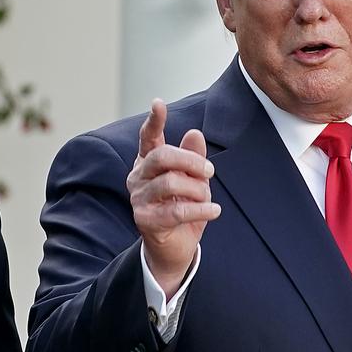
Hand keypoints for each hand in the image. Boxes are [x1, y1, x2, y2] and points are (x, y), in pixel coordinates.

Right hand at [129, 99, 218, 294]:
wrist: (175, 248)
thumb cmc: (183, 209)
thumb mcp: (194, 181)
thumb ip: (193, 158)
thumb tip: (194, 133)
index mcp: (147, 163)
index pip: (148, 138)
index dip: (154, 121)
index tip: (158, 103)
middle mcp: (137, 178)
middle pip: (161, 157)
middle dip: (191, 161)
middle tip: (210, 172)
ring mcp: (138, 199)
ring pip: (170, 183)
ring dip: (197, 190)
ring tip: (207, 198)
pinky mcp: (145, 221)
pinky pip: (177, 210)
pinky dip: (201, 210)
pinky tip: (214, 212)